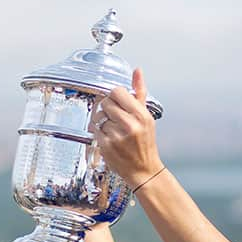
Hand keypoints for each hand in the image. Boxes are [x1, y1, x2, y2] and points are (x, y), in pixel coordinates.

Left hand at [91, 68, 164, 187]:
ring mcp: (117, 136)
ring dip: (103, 122)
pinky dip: (99, 134)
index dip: (114, 96)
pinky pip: (94, 131)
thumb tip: (137, 71)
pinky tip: (110, 139)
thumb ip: (139, 93)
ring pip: (98, 117)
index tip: (117, 102)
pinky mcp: (107, 146)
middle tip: (114, 117)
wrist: (144, 170)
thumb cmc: (145, 142)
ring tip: (113, 130)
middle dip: (107, 109)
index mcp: (141, 115)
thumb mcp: (147, 116)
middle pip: (105, 103)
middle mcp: (130, 125)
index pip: (117, 92)